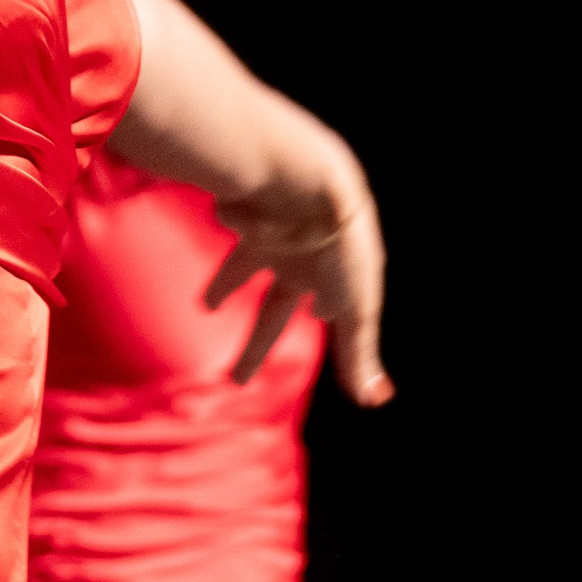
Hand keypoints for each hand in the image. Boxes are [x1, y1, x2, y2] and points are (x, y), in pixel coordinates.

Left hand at [203, 156, 391, 404]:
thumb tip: (374, 400)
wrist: (305, 181)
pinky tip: (220, 218)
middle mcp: (300, 263)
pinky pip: (232, 223)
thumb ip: (359, 351)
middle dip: (257, 346)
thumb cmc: (339, 245)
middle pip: (273, 313)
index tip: (320, 345)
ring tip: (207, 306)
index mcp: (331, 283)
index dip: (318, 338)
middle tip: (236, 380)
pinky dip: (228, 224)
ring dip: (225, 287)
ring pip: (242, 271)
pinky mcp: (239, 217)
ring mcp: (268, 240)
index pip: (326, 323)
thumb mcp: (356, 305)